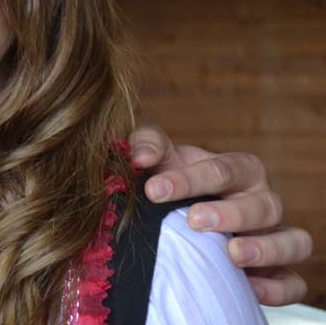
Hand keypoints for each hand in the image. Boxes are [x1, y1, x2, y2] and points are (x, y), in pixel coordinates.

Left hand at [128, 124, 313, 305]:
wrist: (177, 217)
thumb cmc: (173, 180)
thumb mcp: (160, 159)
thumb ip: (147, 146)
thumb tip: (141, 157)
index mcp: (239, 170)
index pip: (224, 170)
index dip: (190, 179)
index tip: (154, 190)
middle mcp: (262, 201)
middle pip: (263, 204)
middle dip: (230, 213)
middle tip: (195, 220)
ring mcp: (273, 237)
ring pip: (293, 241)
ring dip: (266, 248)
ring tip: (233, 254)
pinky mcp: (276, 272)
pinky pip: (293, 282)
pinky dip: (278, 287)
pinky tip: (250, 288)